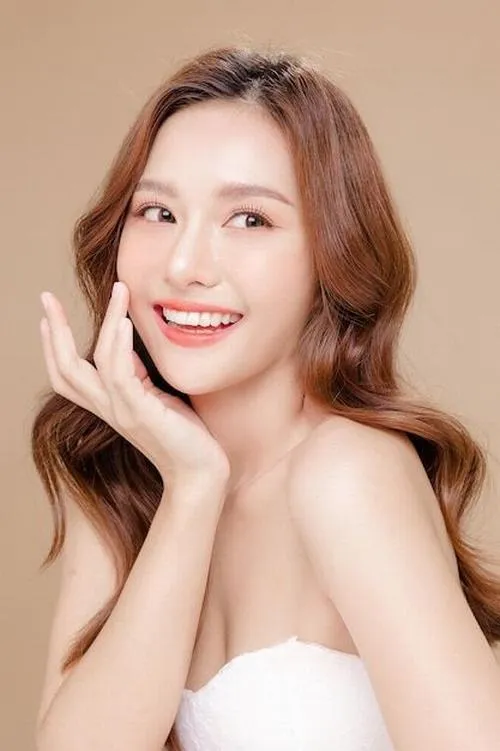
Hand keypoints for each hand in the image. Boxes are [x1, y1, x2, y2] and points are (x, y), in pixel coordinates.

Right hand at [39, 281, 230, 490]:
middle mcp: (107, 409)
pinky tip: (125, 321)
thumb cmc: (184, 435)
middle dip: (53, 331)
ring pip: (94, 361)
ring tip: (119, 289)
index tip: (46, 317)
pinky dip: (119, 344)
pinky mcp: (140, 412)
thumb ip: (136, 375)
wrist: (201, 472)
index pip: (66, 376)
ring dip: (107, 320)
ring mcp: (121, 411)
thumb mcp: (155, 398)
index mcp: (107, 406)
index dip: (51, 347)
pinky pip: (120, 373)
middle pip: (64, 369)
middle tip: (45, 297)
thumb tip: (124, 345)